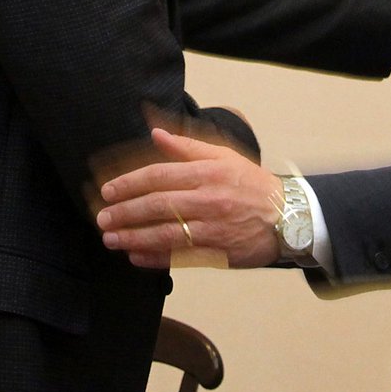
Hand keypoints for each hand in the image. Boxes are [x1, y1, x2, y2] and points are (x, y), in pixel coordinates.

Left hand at [96, 129, 281, 268]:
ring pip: (164, 233)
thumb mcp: (224, 157)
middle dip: (124, 212)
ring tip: (111, 239)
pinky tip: (135, 256)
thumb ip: (187, 146)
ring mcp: (213, 228)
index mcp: (208, 172)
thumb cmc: (253, 185)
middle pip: (156, 205)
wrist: (288, 217)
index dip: (129, 183)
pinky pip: (179, 256)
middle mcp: (209, 199)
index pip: (159, 175)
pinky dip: (154, 258)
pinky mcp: (217, 252)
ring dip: (133, 237)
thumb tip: (156, 133)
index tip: (108, 191)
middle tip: (102, 218)